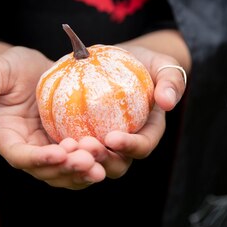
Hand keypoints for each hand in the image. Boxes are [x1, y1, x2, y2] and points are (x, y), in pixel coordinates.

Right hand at [0, 46, 105, 188]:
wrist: (36, 68)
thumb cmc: (13, 66)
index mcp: (7, 137)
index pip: (20, 156)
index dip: (38, 159)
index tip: (59, 152)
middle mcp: (28, 150)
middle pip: (46, 171)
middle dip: (67, 169)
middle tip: (89, 160)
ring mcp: (49, 150)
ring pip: (65, 172)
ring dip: (83, 171)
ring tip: (102, 161)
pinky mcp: (68, 146)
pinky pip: (80, 161)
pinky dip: (94, 162)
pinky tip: (111, 154)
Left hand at [78, 44, 187, 177]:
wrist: (120, 62)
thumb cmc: (146, 63)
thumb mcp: (163, 66)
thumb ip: (171, 81)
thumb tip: (168, 102)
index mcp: (148, 133)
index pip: (142, 147)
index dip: (129, 146)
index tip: (112, 137)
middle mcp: (127, 145)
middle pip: (117, 164)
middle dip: (102, 160)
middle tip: (86, 146)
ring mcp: (105, 145)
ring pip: (94, 163)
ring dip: (82, 160)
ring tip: (68, 148)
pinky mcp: (85, 138)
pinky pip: (76, 149)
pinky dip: (66, 150)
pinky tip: (55, 141)